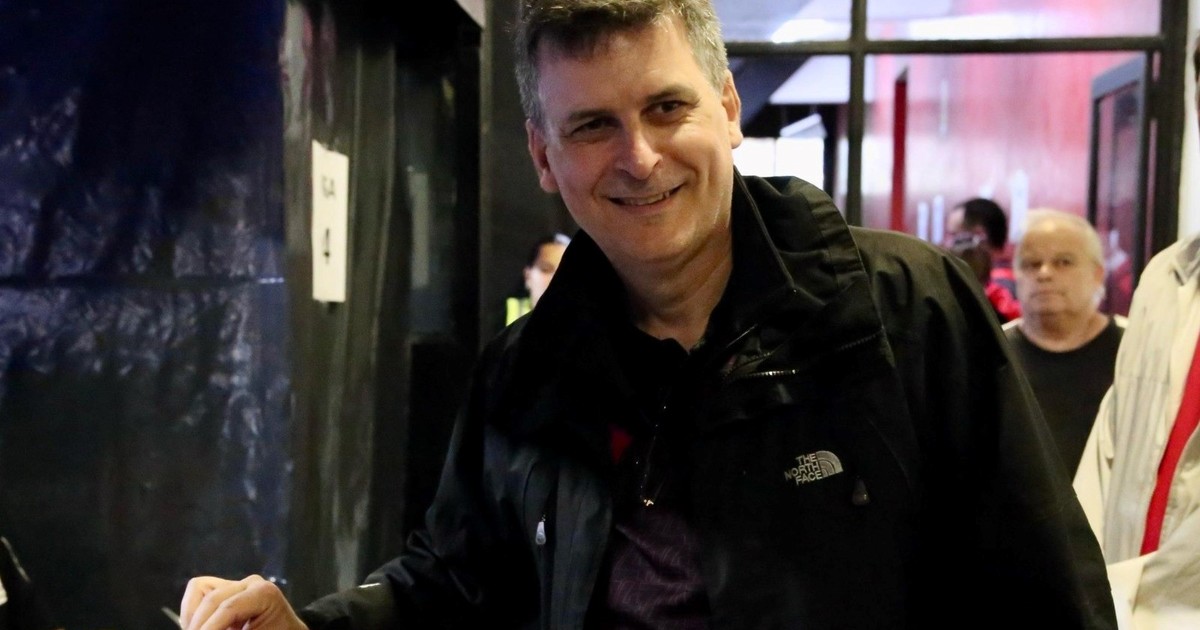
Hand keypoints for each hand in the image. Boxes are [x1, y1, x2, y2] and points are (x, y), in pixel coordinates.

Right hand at [180, 574, 306, 629]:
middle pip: (211, 599)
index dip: (209, 627)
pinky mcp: (223, 590)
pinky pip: (197, 594)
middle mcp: (250, 583)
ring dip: (193, 617)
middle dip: (198, 624)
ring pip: (198, 591)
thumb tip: (208, 629)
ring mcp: (236, 584)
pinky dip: (192, 613)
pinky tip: (200, 628)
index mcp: (265, 593)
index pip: (229, 607)